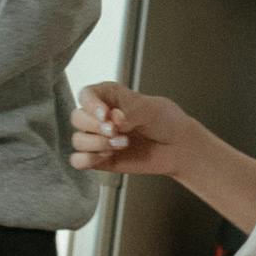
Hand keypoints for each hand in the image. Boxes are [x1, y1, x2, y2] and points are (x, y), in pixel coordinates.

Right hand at [69, 82, 186, 177]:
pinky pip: (78, 161)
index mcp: (110, 97)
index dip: (91, 105)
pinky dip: (88, 160)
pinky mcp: (99, 159)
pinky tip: (107, 156)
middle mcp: (100, 116)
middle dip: (95, 127)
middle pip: (77, 117)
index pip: (86, 95)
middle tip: (116, 132)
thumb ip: (130, 112)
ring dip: (97, 144)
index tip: (106, 114)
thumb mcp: (151, 109)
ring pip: (78, 140)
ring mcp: (98, 138)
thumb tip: (114, 120)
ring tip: (122, 144)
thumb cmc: (166, 121)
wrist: (178, 146)